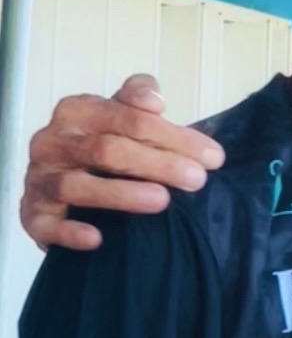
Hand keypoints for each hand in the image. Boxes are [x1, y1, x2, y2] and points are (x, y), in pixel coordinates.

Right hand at [21, 75, 223, 251]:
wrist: (61, 189)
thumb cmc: (104, 151)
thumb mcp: (122, 119)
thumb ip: (138, 103)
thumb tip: (155, 100)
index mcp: (77, 112)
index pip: (129, 118)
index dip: (174, 136)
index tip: (213, 157)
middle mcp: (53, 143)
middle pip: (107, 150)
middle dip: (158, 164)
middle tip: (197, 180)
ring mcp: (41, 180)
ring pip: (77, 186)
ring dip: (122, 194)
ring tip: (163, 201)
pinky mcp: (33, 215)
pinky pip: (46, 224)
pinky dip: (70, 231)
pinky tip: (98, 238)